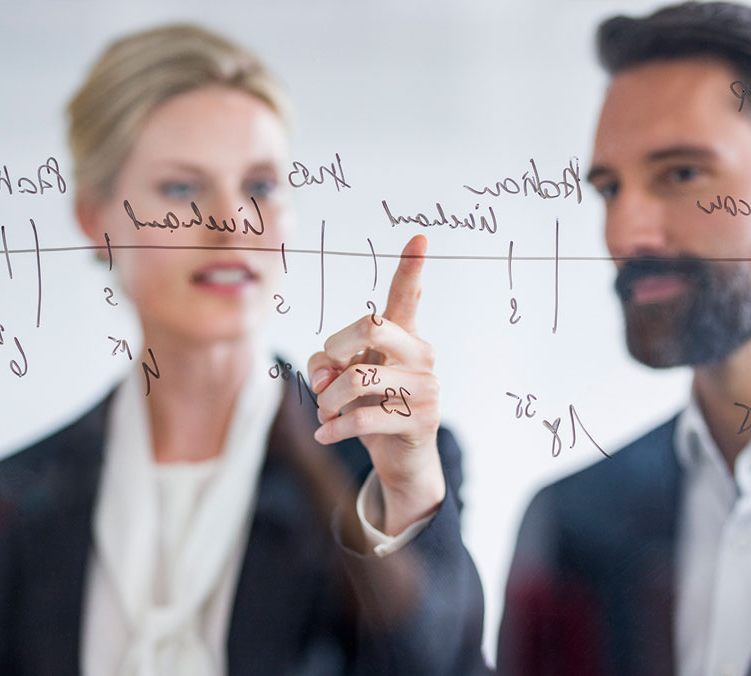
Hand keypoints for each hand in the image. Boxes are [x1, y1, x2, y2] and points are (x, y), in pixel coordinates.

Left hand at [307, 234, 444, 534]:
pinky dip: (334, 426)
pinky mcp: (422, 418)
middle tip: (323, 378)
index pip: (407, 295)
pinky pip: (364, 416)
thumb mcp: (342, 380)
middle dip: (334, 349)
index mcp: (403, 335)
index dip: (411, 267)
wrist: (401, 459)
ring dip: (328, 398)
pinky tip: (325, 433)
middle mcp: (421, 353)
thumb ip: (328, 364)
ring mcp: (426, 386)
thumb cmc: (369, 407)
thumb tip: (326, 377)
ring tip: (325, 411)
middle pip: (372, 325)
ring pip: (359, 378)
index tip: (419, 237)